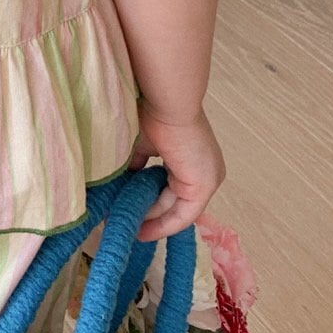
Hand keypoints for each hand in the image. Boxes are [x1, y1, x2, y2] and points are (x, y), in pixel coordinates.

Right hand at [125, 103, 225, 240]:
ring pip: (177, 207)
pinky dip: (162, 224)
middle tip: (127, 224)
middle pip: (173, 198)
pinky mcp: (203, 187)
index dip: (150, 199)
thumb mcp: (140, 143)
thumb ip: (136, 165)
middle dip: (149, 213)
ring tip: (130, 231)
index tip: (131, 210)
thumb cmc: (151, 112)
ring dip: (153, 220)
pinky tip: (141, 232)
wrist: (165, 100)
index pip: (171, 184)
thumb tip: (124, 183)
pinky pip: (183, 214)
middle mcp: (205, 169)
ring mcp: (208, 178)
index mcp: (192, 155)